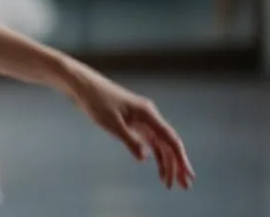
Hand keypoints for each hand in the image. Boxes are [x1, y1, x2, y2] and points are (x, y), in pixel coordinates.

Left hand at [67, 71, 193, 189]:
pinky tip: (158, 168)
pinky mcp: (134, 123)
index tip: (188, 175)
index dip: (181, 158)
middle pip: (168, 144)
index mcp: (148, 114)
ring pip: (160, 144)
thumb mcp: (112, 124)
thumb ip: (130, 141)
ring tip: (169, 183)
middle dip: (177, 165)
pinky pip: (150, 141)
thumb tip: (145, 158)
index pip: (170, 139)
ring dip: (166, 163)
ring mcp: (143, 120)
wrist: (84, 87)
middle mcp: (149, 116)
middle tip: (184, 186)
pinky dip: (154, 155)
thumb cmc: (97, 102)